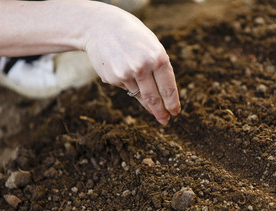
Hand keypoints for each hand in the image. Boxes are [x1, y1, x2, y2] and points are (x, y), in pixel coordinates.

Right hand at [83, 3, 179, 123]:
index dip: (172, 104)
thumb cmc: (133, 37)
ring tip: (145, 92)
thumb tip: (163, 97)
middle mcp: (142, 67)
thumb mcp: (152, 47)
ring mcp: (125, 74)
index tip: (174, 112)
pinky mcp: (112, 79)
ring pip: (139, 95)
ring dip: (145, 99)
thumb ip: (160, 70)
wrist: (101, 27)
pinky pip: (126, 88)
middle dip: (160, 112)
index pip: (168, 88)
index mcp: (158, 57)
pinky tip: (123, 68)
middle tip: (164, 120)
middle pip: (154, 98)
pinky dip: (128, 83)